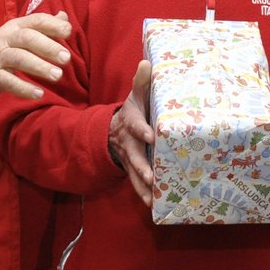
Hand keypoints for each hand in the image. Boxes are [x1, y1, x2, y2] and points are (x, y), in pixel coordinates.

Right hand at [0, 11, 71, 97]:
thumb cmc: (10, 47)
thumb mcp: (24, 33)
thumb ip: (45, 26)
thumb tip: (64, 17)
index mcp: (17, 26)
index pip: (35, 20)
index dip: (52, 25)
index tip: (68, 32)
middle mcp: (6, 38)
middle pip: (27, 38)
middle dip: (48, 47)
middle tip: (66, 58)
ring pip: (18, 59)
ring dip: (39, 67)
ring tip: (57, 75)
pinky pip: (8, 82)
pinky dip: (24, 88)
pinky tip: (39, 93)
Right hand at [109, 60, 155, 204]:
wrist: (115, 129)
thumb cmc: (133, 110)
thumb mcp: (136, 95)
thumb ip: (142, 81)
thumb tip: (147, 62)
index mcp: (131, 123)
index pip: (137, 126)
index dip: (143, 131)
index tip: (151, 137)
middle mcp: (129, 144)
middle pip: (135, 156)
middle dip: (142, 167)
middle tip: (150, 177)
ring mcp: (130, 158)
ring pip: (135, 174)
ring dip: (142, 186)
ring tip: (152, 198)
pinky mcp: (134, 169)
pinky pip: (138, 183)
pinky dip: (144, 195)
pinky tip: (154, 206)